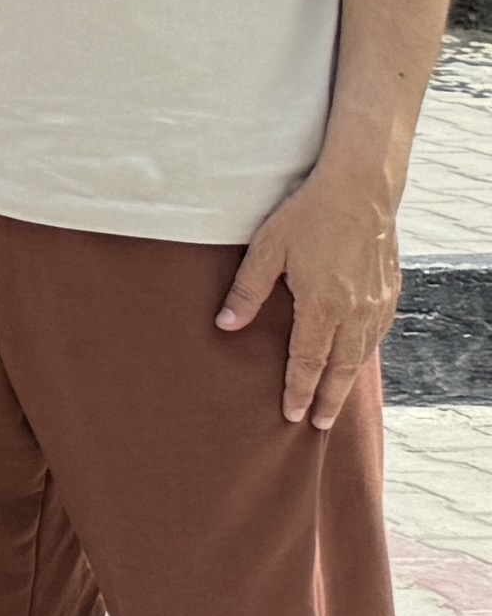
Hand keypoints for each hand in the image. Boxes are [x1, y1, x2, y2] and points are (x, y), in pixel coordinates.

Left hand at [218, 168, 405, 426]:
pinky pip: (378, 332)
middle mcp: (355, 311)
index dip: (298, 389)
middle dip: (328, 399)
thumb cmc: (307, 215)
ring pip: (362, 353)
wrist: (360, 190)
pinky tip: (357, 357)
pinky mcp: (390, 290)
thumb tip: (225, 326)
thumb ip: (247, 291)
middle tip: (318, 425)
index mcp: (322, 305)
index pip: (307, 360)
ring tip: (336, 402)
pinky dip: (366, 352)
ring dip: (349, 380)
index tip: (291, 414)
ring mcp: (376, 302)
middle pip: (340, 367)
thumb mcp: (267, 250)